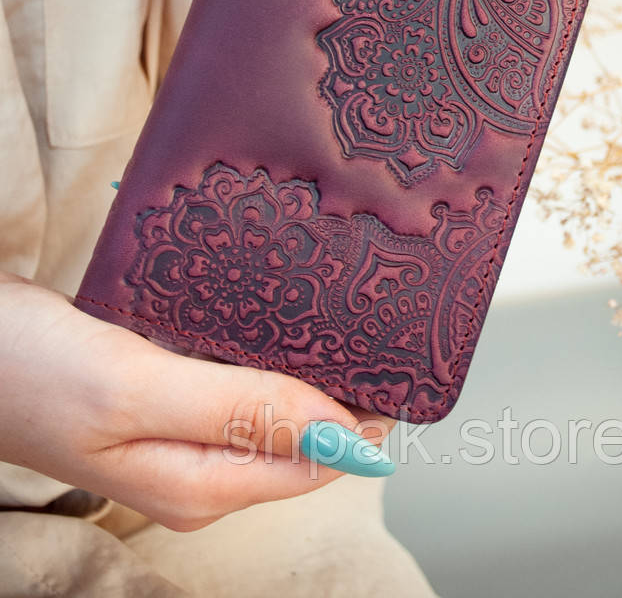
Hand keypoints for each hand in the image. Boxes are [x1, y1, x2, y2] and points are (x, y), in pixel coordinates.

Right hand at [0, 274, 393, 531]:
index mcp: (200, 483)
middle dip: (347, 392)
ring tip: (350, 313)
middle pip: (299, 436)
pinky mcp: (158, 391)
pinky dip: (263, 349)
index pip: (316, 461)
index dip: (367, 419)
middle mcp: (195, 466)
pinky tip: (277, 312)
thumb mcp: (136, 390)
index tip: (408, 366)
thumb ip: (237, 409)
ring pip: (269, 403)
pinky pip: (232, 377)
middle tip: (388, 326)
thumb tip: (338, 430)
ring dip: (307, 367)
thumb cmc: (28, 371)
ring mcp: (175, 429)